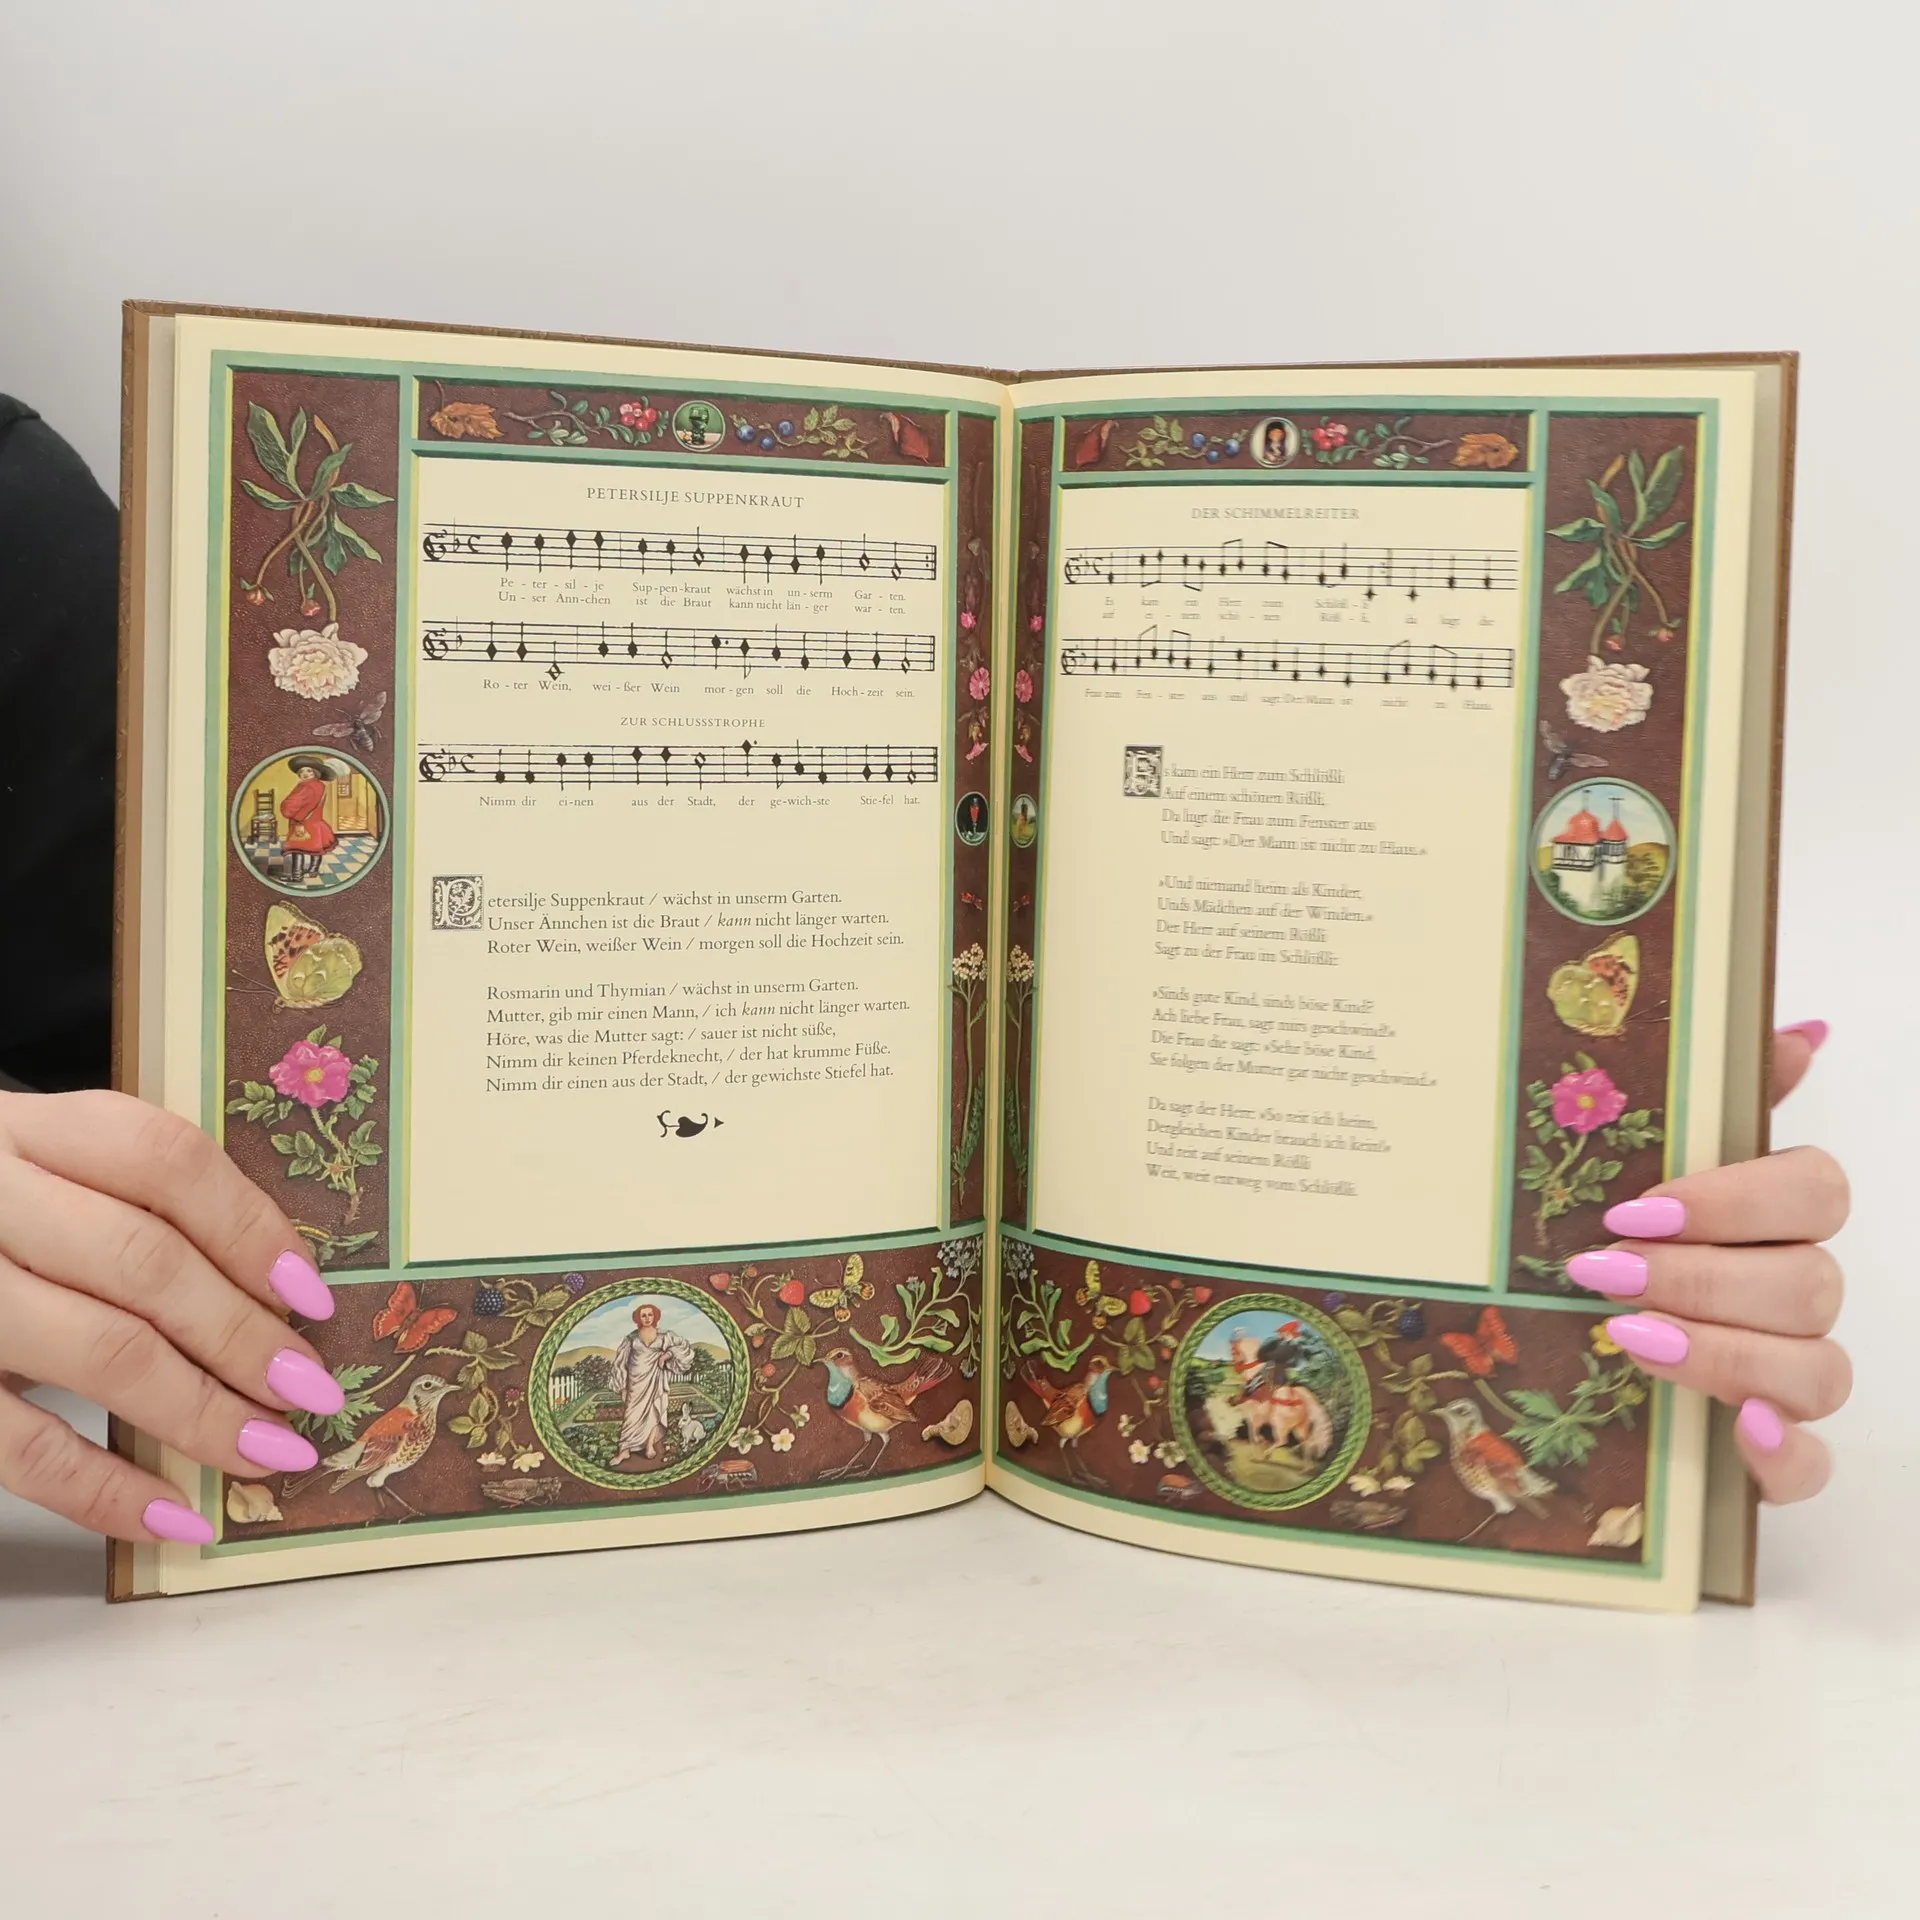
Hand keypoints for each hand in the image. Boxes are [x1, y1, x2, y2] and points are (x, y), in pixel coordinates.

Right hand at [0, 1090, 342, 1542]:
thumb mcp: (41, 1184)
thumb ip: (128, 1215)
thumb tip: (274, 1301)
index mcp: (27, 1131)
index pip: (163, 1161)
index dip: (251, 1228)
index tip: (314, 1295)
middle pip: (144, 1262)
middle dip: (243, 1336)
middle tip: (311, 1392)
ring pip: (99, 1348)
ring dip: (200, 1411)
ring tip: (270, 1450)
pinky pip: (19, 1447)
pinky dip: (104, 1489)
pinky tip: (174, 1515)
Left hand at [1565, 1022, 1846, 1503]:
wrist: (1576, 1343)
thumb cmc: (1623, 1239)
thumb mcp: (1646, 1160)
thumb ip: (1721, 1094)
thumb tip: (1799, 1030)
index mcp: (1779, 1218)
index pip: (1817, 1190)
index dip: (1734, 1199)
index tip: (1634, 1209)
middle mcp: (1799, 1295)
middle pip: (1809, 1284)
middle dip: (1703, 1278)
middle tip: (1603, 1272)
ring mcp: (1795, 1378)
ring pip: (1817, 1368)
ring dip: (1722, 1352)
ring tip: (1626, 1335)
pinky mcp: (1775, 1457)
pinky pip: (1813, 1467)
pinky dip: (1785, 1454)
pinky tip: (1743, 1431)